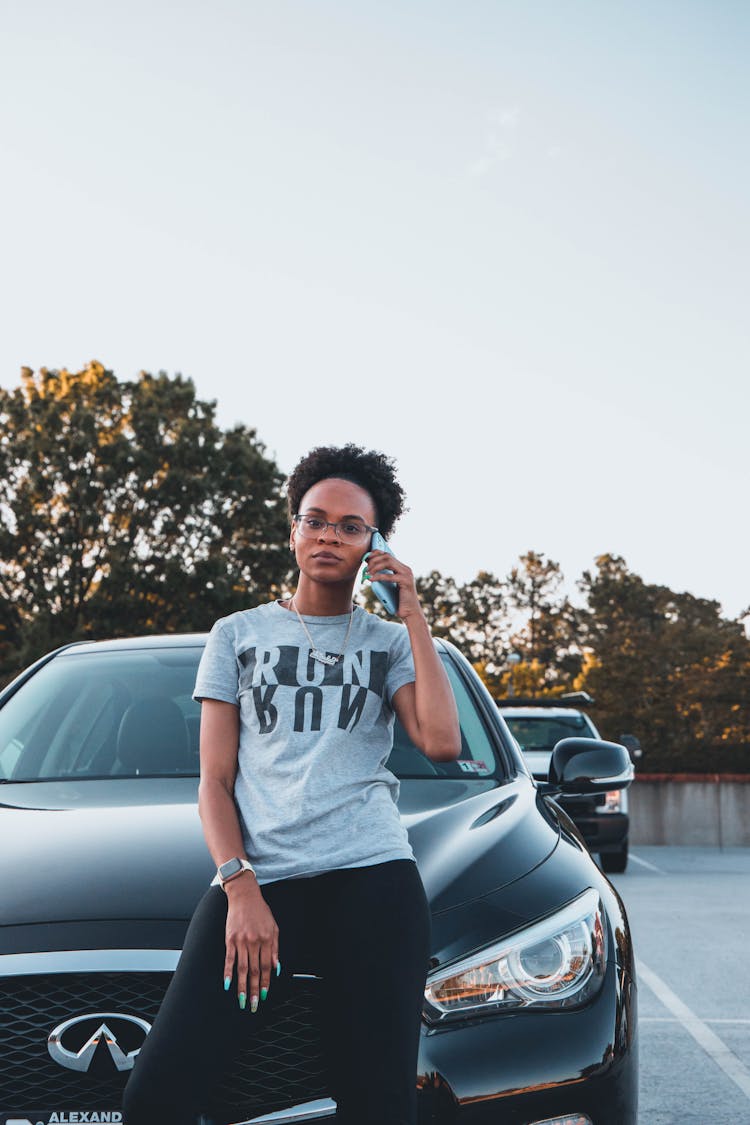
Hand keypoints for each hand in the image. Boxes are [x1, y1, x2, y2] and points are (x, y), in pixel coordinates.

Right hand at [223, 876, 279, 1011]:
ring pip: (242, 968)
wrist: (245, 896)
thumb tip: (277, 968)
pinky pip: (229, 958)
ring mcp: (241, 941)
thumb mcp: (274, 927)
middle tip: (254, 1005)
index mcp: (267, 940)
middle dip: (255, 990)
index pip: (267, 966)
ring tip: (242, 1000)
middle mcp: (255, 942)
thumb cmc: (260, 911)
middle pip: (255, 971)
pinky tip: (228, 984)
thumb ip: (276, 948)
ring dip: (242, 986)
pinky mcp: (230, 939)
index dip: (266, 982)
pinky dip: (228, 972)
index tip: (265, 995)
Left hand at [365, 549, 421, 619]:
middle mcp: (406, 569)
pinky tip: (371, 579)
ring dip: (376, 566)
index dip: (376, 554)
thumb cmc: (398, 601)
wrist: (410, 612)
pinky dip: (379, 576)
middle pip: (387, 556)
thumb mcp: (389, 586)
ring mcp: (407, 574)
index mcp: (402, 568)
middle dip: (374, 560)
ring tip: (367, 573)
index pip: (388, 555)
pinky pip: (390, 576)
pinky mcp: (406, 581)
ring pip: (389, 562)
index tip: (366, 558)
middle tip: (365, 568)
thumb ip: (384, 577)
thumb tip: (369, 570)